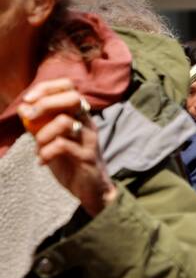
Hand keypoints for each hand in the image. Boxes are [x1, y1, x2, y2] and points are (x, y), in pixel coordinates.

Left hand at [18, 78, 115, 215]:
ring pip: (65, 122)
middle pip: (72, 98)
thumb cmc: (70, 162)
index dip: (47, 88)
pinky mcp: (87, 156)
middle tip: (30, 117)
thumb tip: (23, 108)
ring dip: (42, 134)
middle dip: (45, 104)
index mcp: (80, 115)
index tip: (28, 99)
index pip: (69, 87)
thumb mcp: (49, 140)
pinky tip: (42, 161)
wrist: (90, 189)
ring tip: (38, 148)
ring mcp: (89, 139)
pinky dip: (45, 152)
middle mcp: (88, 123)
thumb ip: (37, 124)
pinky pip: (62, 145)